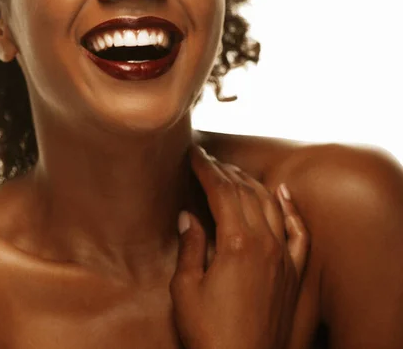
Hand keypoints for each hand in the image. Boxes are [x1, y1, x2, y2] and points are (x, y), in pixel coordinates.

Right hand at [170, 146, 308, 348]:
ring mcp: (283, 257)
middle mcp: (265, 243)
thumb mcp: (186, 289)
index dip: (206, 169)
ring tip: (233, 171)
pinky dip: (292, 209)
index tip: (194, 154)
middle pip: (245, 192)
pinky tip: (283, 193)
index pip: (221, 191)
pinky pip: (299, 232)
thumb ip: (190, 247)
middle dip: (224, 171)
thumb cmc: (210, 332)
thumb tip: (188, 217)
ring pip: (270, 204)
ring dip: (251, 183)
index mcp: (237, 243)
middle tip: (207, 160)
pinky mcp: (293, 273)